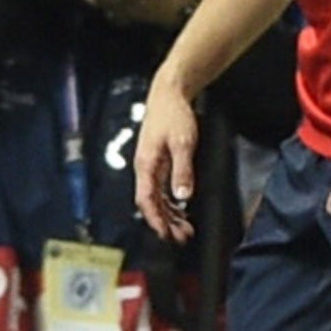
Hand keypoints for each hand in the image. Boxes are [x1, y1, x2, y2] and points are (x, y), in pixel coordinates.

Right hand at [134, 78, 199, 241]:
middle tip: (181, 237)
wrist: (168, 93)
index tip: (166, 235)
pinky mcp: (158, 161)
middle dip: (165, 222)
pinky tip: (181, 209)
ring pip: (157, 197)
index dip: (155, 220)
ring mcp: (151, 165)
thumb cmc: (172, 114)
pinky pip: (162, 188)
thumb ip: (182, 170)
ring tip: (184, 229)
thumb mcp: (183, 143)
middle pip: (152, 203)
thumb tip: (182, 195)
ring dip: (170, 214)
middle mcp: (145, 168)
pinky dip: (171, 201)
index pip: (146, 200)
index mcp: (146, 165)